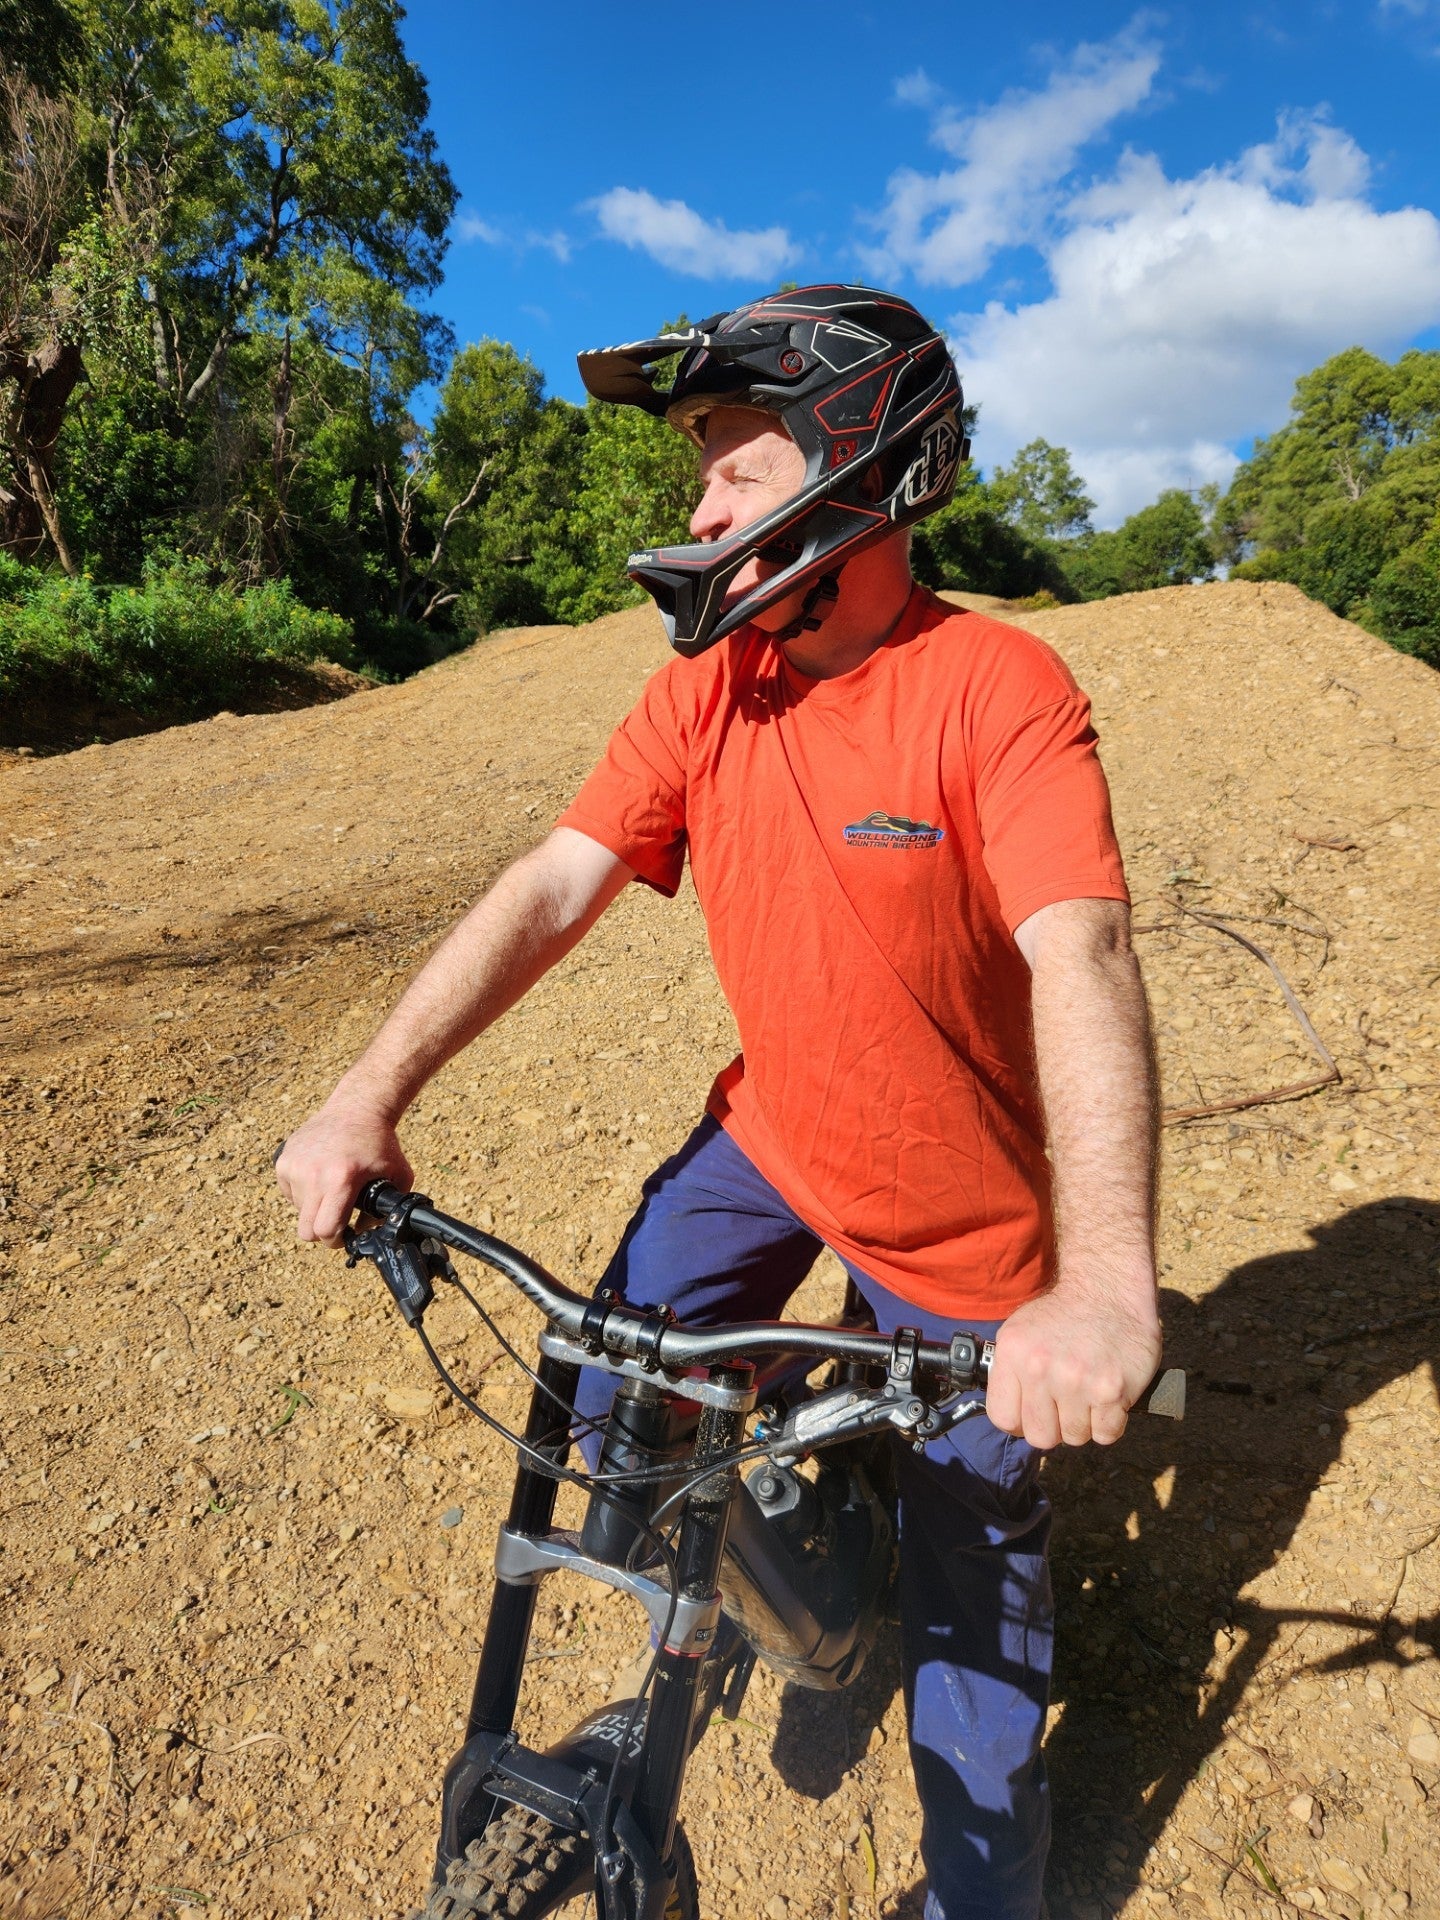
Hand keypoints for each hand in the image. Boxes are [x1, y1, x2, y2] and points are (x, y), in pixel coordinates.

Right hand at [274, 1097, 412, 1247]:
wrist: (356, 1108)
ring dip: (314, 1208)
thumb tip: (364, 1232)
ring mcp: (295, 1166)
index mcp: (341, 1180)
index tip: (344, 1236)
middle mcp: (313, 1174)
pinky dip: (303, 1192)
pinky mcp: (283, 1160)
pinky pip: (289, 1192)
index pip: (325, 1230)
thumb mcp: (398, 1176)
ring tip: (332, 1188)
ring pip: (298, 1211)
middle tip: (336, 1221)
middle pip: (306, 1230)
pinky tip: (320, 1177)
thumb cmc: (379, 1142)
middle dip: (322, 1232)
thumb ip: (386, 1209)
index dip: (336, 1240)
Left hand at [986, 1281, 1161, 1449]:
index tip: (1031, 1415)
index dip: (1019, 1423)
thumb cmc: (1064, 1313)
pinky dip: (1109, 1423)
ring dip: (1084, 1423)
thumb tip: (1008, 1414)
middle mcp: (1041, 1369)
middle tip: (1065, 1406)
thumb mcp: (1019, 1332)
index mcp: (1014, 1354)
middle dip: (1054, 1427)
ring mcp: (1077, 1382)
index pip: (1003, 1418)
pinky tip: (1108, 1398)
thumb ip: (1009, 1373)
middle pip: (1040, 1436)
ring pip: (1075, 1437)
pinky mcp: (1112, 1390)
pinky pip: (1106, 1434)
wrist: (1108, 1287)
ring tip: (1088, 1394)